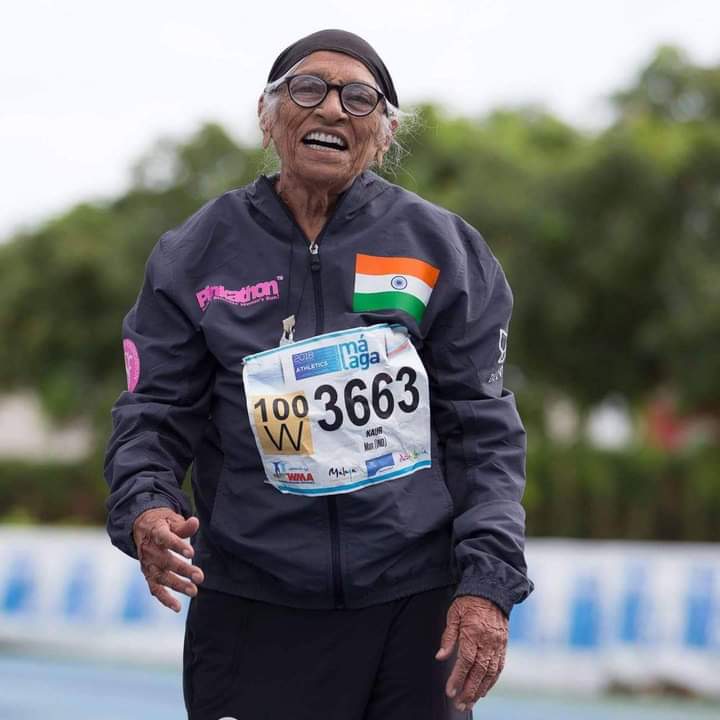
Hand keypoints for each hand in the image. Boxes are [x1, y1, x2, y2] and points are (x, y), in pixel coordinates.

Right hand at [132, 508, 203, 611]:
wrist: (142, 528)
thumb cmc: (163, 524)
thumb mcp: (172, 520)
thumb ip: (184, 526)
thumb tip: (195, 522)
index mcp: (155, 532)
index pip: (166, 539)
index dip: (178, 545)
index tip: (191, 553)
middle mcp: (149, 550)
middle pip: (166, 561)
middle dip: (183, 570)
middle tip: (200, 577)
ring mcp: (148, 564)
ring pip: (161, 577)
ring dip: (177, 585)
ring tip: (194, 592)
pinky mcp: (148, 575)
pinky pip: (154, 589)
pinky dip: (165, 599)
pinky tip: (177, 607)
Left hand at [435, 596, 507, 712]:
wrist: (491, 590)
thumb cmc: (469, 601)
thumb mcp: (453, 614)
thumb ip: (448, 637)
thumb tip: (440, 657)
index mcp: (473, 632)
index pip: (465, 661)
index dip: (458, 678)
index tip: (450, 691)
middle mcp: (487, 641)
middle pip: (479, 672)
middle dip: (469, 691)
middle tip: (460, 705)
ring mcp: (497, 644)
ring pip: (490, 673)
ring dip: (480, 690)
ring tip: (470, 702)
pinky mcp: (503, 645)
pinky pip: (499, 667)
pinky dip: (491, 681)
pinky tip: (484, 690)